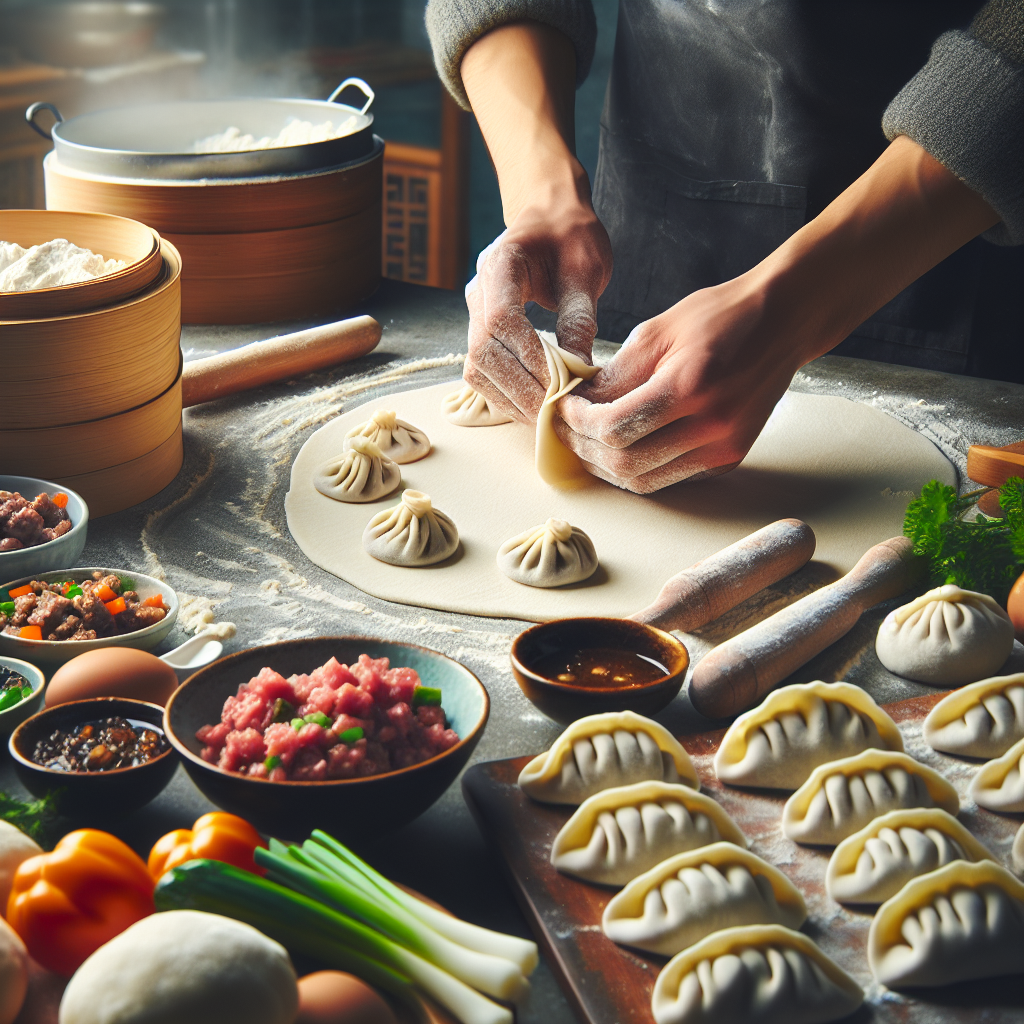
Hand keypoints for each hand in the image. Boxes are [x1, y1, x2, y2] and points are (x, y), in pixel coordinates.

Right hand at [464, 195, 611, 421]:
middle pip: (483, 352)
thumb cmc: (571, 236)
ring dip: (510, 397)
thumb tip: (580, 372)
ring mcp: (474, 313)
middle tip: (557, 413)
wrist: (550, 216)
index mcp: (500, 264)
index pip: (501, 319)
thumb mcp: (586, 270)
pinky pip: (483, 371)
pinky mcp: (481, 331)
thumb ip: (580, 319)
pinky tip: (535, 405)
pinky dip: (507, 394)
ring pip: (477, 368)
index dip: (529, 357)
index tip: (561, 383)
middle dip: (520, 388)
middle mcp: (478, 291)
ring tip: (547, 417)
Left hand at [556, 277, 808, 492]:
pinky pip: (670, 477)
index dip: (578, 423)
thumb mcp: (657, 331)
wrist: (784, 321)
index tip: (563, 409)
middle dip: (584, 450)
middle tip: (565, 431)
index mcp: (689, 387)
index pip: (614, 428)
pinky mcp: (729, 457)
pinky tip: (621, 447)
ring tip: (586, 443)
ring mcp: (723, 447)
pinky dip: (638, 468)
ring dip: (607, 467)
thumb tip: (578, 404)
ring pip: (645, 481)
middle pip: (625, 464)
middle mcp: (711, 426)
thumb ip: (615, 374)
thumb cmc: (720, 316)